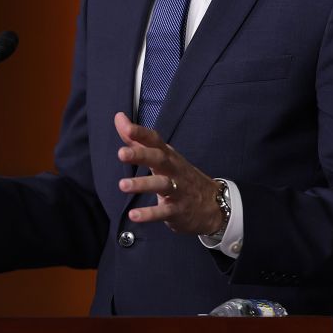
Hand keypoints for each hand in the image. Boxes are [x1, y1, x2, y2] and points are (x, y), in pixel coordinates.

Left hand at [114, 112, 222, 235]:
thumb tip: (119, 118)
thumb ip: (138, 140)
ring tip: (123, 185)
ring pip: (161, 184)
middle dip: (141, 155)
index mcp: (168, 156)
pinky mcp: (178, 210)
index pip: (155, 141)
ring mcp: (178, 190)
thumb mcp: (162, 157)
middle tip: (122, 153)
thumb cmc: (180, 177)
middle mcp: (174, 169)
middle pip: (159, 159)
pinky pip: (163, 212)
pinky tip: (134, 215)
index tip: (126, 127)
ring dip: (142, 184)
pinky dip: (149, 214)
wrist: (214, 204)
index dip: (141, 133)